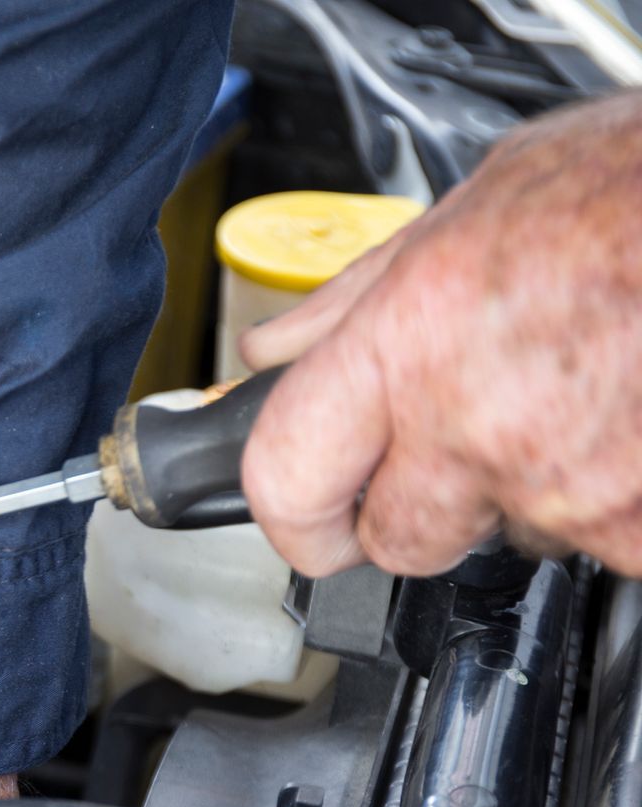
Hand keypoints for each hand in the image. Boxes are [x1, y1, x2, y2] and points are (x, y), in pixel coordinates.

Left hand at [240, 91, 641, 577]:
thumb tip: (279, 353)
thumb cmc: (641, 187)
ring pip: (515, 534)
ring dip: (539, 486)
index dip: (295, 512)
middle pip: (399, 537)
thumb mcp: (485, 200)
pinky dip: (619, 498)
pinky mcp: (638, 530)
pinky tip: (627, 418)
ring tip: (585, 391)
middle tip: (479, 432)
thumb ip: (364, 295)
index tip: (311, 517)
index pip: (285, 480)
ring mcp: (570, 486)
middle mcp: (478, 423)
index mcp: (411, 338)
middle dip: (426, 502)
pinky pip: (605, 540)